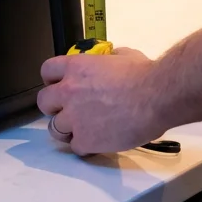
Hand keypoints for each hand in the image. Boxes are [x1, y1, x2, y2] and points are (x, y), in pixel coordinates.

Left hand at [38, 47, 167, 155]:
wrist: (157, 96)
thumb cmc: (144, 75)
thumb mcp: (124, 55)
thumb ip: (110, 58)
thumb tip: (113, 59)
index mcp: (76, 68)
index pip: (47, 71)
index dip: (53, 80)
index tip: (60, 86)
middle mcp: (69, 92)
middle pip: (44, 102)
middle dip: (55, 106)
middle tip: (69, 110)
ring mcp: (75, 118)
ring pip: (54, 128)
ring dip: (66, 129)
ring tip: (82, 130)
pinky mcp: (85, 140)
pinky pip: (75, 147)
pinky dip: (85, 146)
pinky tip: (97, 142)